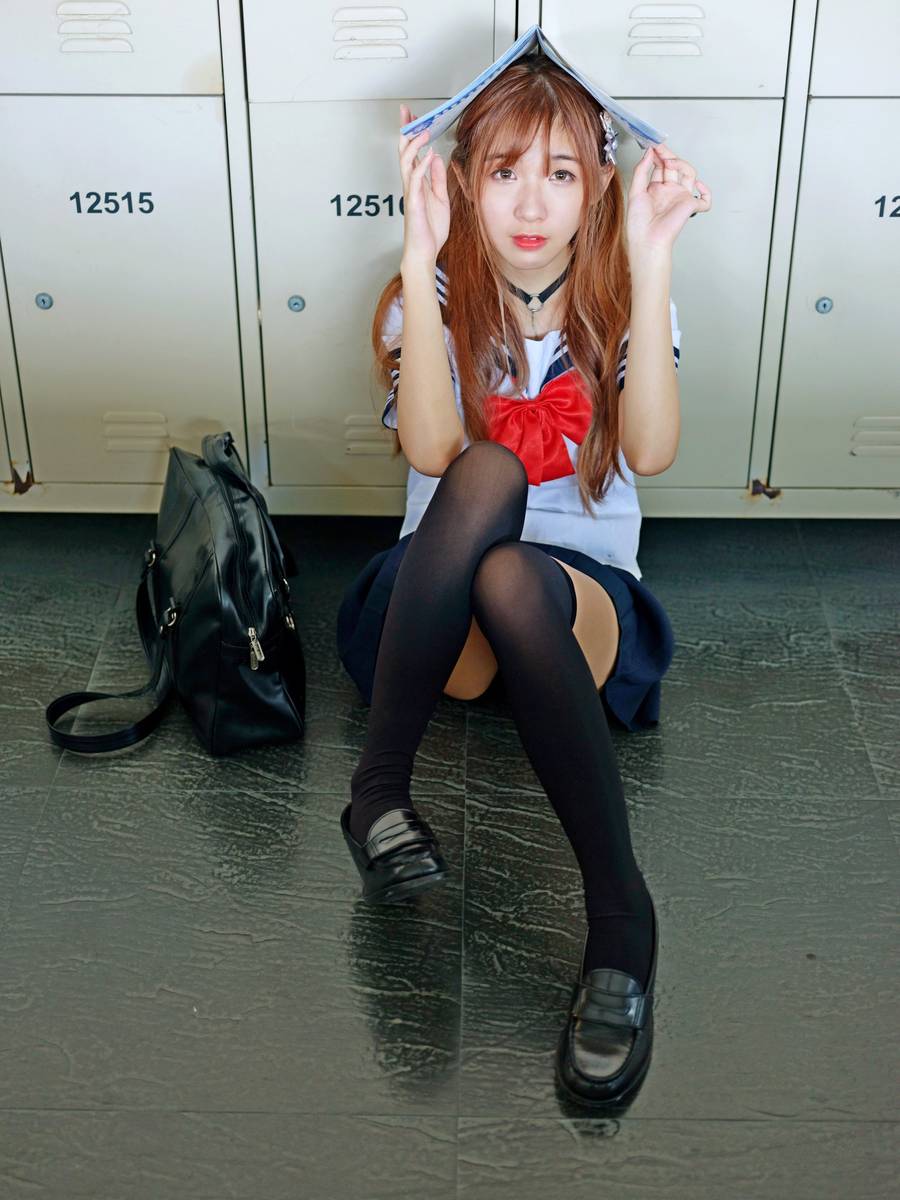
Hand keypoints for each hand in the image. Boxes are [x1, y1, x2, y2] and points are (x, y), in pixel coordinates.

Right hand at [398, 103, 449, 269]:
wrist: (425, 252)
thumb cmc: (430, 230)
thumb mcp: (440, 198)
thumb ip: (438, 178)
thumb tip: (437, 157)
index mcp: (418, 182)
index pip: (412, 152)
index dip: (412, 133)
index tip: (413, 116)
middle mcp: (412, 184)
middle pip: (405, 151)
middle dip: (405, 131)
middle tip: (406, 111)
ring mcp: (411, 193)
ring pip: (407, 162)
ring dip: (415, 145)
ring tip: (423, 130)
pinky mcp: (414, 203)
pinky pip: (416, 181)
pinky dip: (422, 166)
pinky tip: (429, 155)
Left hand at [624, 143, 711, 260]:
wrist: (646, 240)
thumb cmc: (639, 223)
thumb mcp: (635, 191)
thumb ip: (641, 170)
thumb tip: (648, 152)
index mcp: (655, 189)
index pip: (660, 166)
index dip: (658, 155)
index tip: (652, 145)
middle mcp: (669, 191)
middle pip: (675, 166)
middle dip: (668, 155)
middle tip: (660, 148)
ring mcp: (680, 198)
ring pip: (689, 174)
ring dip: (680, 164)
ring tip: (669, 162)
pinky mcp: (690, 206)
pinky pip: (704, 200)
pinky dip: (706, 193)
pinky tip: (699, 186)